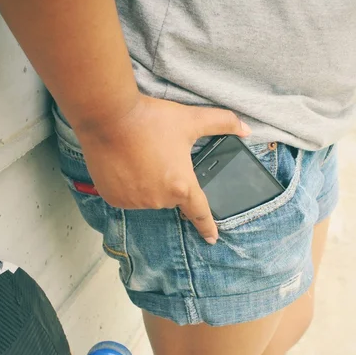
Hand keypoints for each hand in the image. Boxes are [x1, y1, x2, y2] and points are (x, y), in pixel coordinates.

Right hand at [76, 95, 250, 243]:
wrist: (108, 116)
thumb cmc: (151, 119)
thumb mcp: (190, 120)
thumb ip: (222, 123)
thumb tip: (247, 129)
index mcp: (181, 185)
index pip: (199, 212)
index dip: (207, 226)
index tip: (212, 238)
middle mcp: (159, 199)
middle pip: (169, 196)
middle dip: (167, 179)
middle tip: (156, 154)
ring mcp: (135, 202)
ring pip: (147, 196)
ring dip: (146, 183)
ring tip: (138, 156)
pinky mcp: (114, 199)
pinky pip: (126, 197)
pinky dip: (127, 185)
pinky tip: (124, 164)